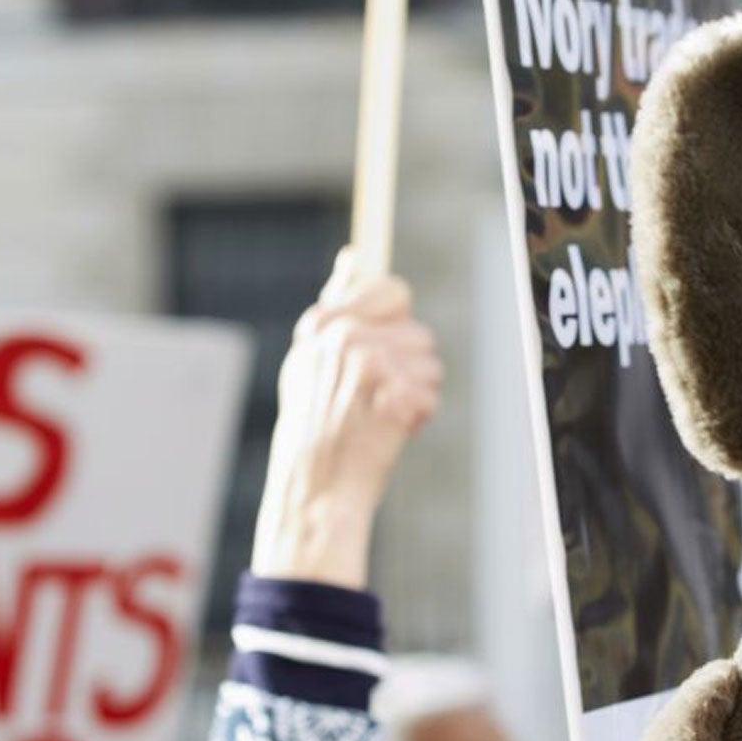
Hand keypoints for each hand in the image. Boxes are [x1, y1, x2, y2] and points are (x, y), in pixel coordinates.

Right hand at [250, 248, 440, 588]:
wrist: (313, 486)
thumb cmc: (313, 422)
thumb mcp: (311, 356)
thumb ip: (337, 304)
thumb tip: (354, 254)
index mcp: (330, 326)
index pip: (395, 291)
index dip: (399, 322)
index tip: (384, 355)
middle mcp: (349, 339)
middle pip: (419, 335)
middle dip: (409, 366)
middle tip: (375, 396)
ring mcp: (372, 367)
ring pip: (430, 365)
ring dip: (415, 392)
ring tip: (377, 415)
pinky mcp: (395, 398)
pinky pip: (429, 395)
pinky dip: (416, 419)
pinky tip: (387, 432)